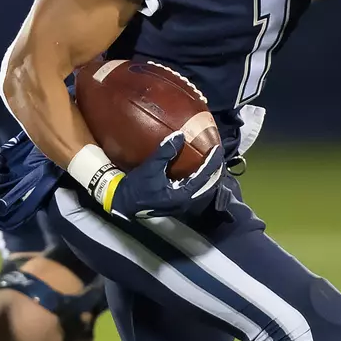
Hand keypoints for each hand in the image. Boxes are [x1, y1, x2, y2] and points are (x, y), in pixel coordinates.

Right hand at [107, 133, 223, 219]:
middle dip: (213, 171)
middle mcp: (185, 202)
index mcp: (182, 195)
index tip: (217, 149)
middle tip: (217, 156)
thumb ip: (166, 152)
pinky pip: (192, 190)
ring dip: (206, 176)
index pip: (203, 177)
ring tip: (209, 163)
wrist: (122, 202)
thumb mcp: (151, 168)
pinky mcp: (174, 202)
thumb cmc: (137, 187)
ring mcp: (180, 204)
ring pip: (200, 189)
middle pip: (207, 186)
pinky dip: (197, 180)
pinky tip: (194, 171)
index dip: (212, 162)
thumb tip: (180, 135)